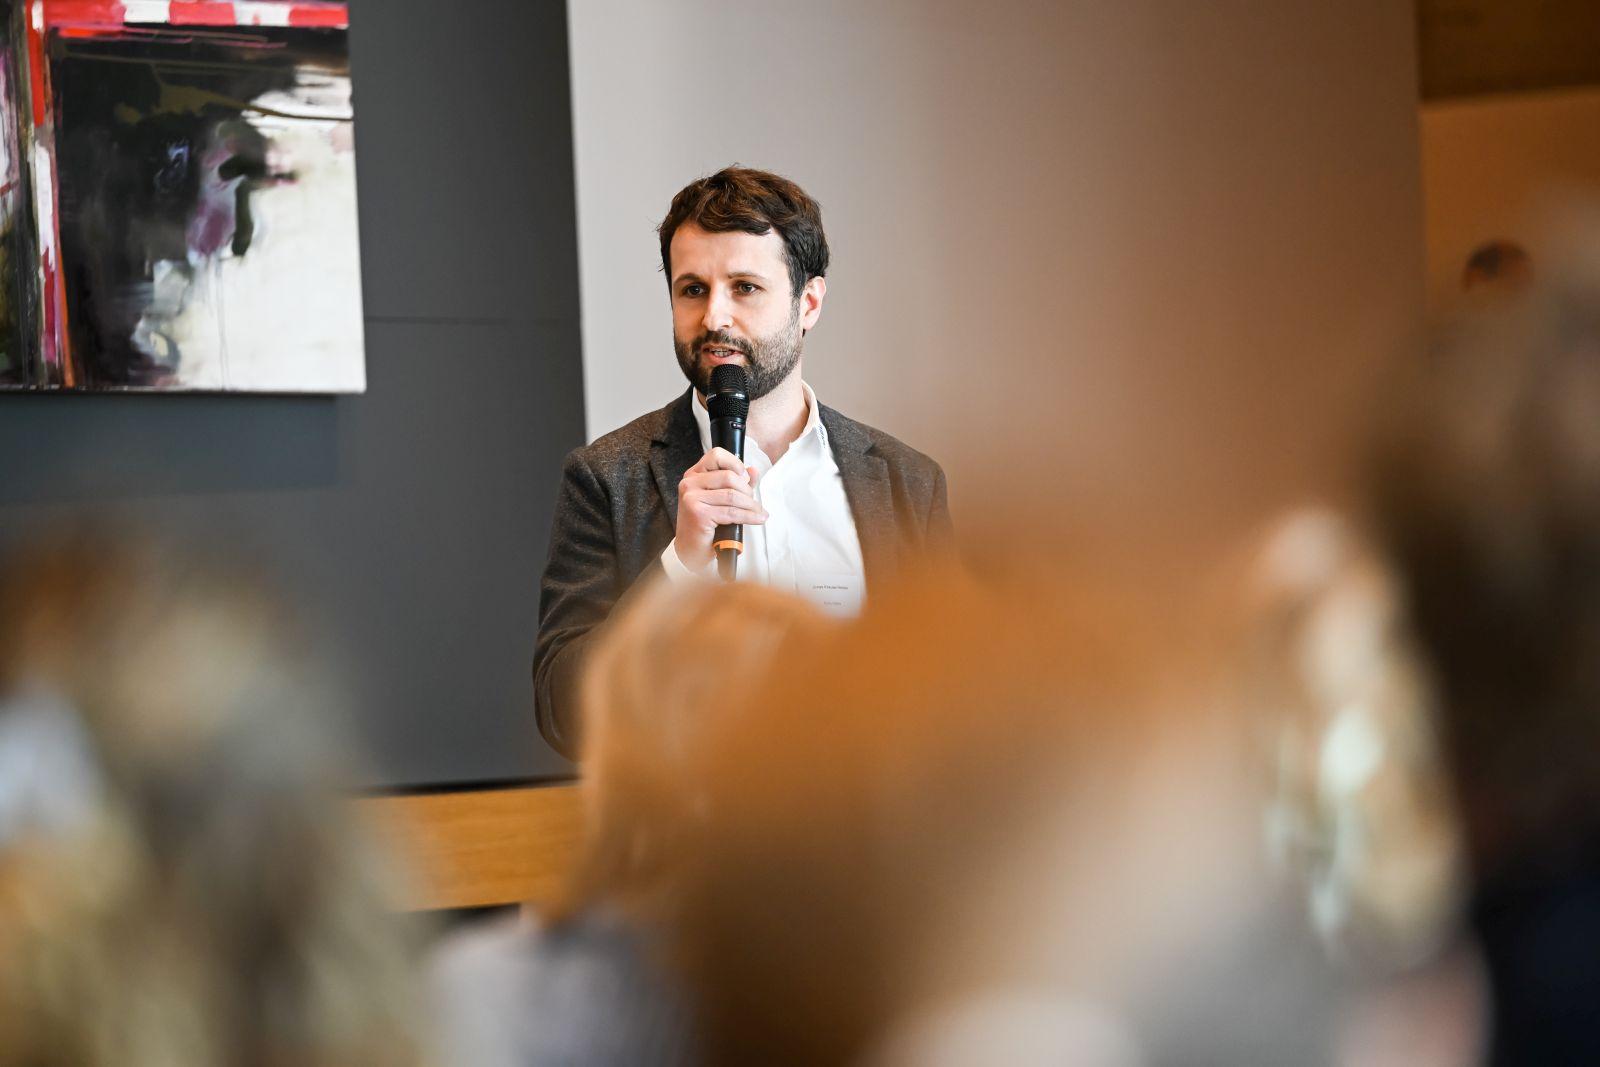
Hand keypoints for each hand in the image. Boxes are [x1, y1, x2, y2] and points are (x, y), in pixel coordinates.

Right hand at [674, 447, 766, 569]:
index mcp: (693, 475)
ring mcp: (691, 498)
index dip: (736, 464)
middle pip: (729, 476)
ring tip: (759, 513)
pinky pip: (732, 512)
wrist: (691, 550)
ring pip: (732, 495)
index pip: (716, 455)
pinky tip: (758, 519)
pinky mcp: (698, 514)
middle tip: (754, 503)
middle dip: (747, 491)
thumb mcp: (721, 499)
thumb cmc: (706, 524)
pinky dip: (749, 516)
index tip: (746, 478)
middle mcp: (689, 483)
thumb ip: (737, 483)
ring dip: (751, 505)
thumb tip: (753, 470)